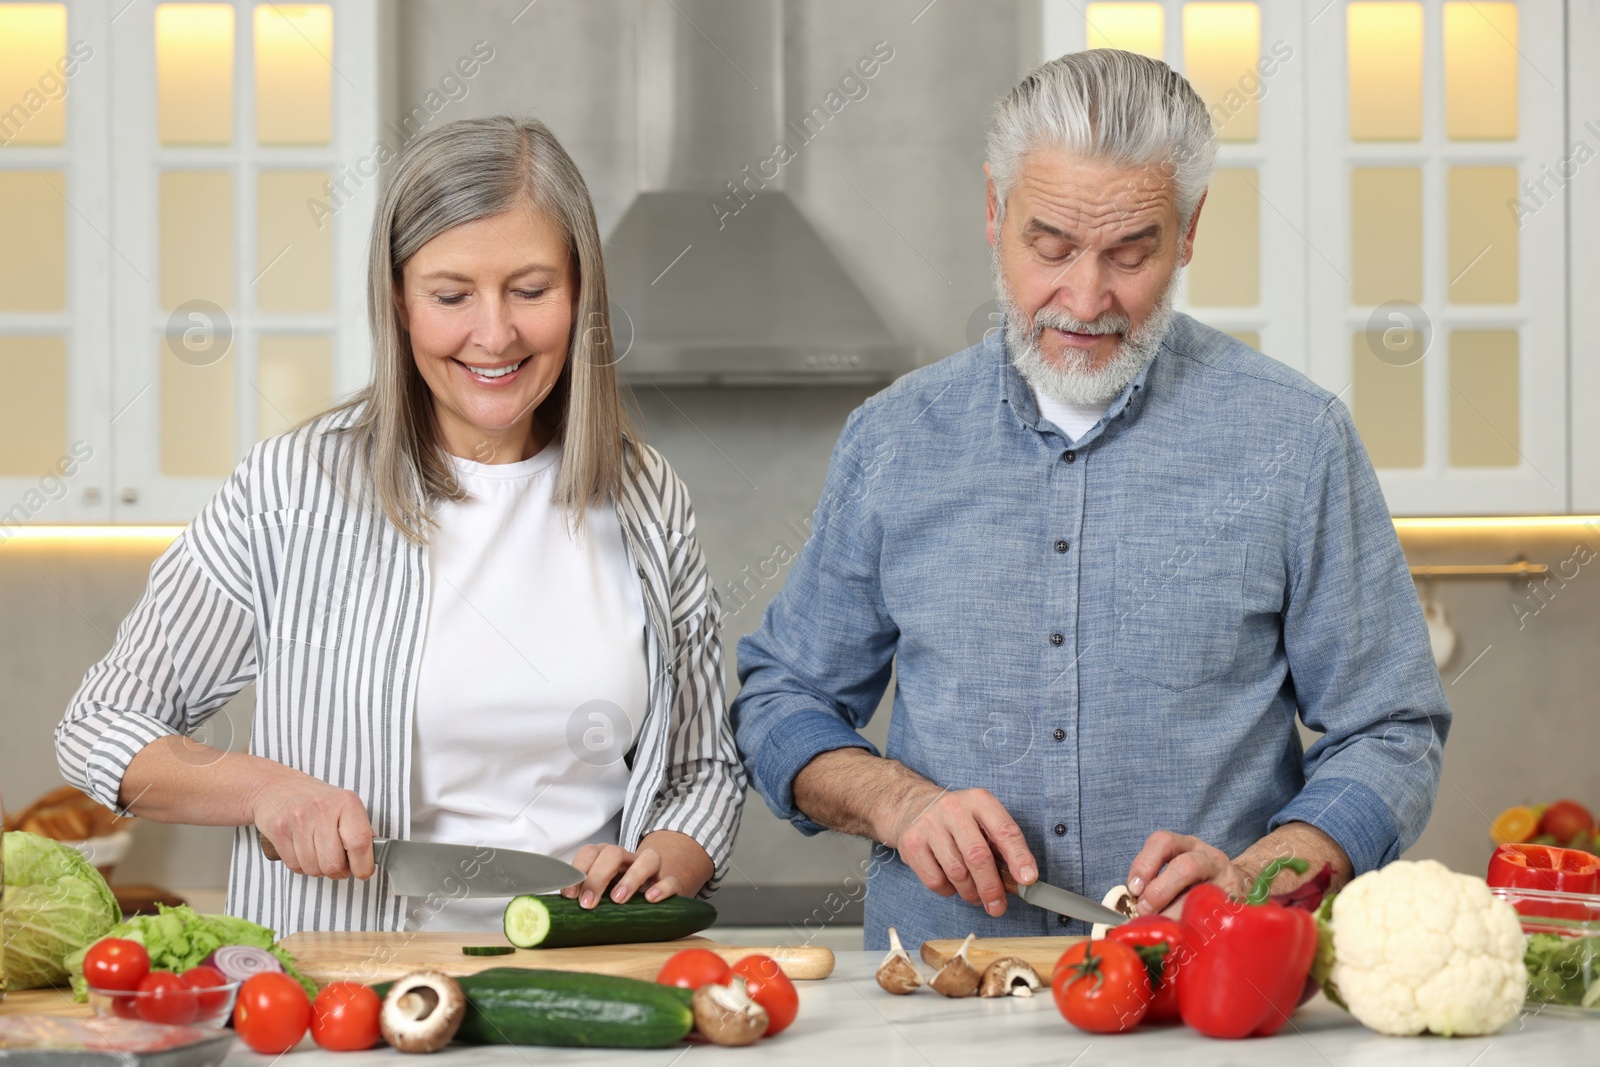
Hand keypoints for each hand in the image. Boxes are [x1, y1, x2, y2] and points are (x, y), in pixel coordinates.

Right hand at [248, 767, 374, 879]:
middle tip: (337, 861)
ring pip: (314, 869)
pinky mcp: (279, 831)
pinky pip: (295, 866)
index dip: (363, 865)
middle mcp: (322, 810)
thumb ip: (360, 829)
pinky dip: (302, 865)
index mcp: (346, 803)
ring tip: (318, 852)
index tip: (363, 871)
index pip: (360, 843)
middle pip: (334, 864)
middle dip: (338, 871)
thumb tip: (374, 855)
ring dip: (318, 868)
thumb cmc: (315, 799)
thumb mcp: (344, 805)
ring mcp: (299, 821)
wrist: (276, 786)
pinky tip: (303, 850)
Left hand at [560, 831, 713, 908]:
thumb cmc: (617, 895)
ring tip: (617, 899)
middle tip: (588, 904)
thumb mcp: (596, 893)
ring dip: (630, 877)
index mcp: (605, 858)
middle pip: (613, 853)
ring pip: (647, 858)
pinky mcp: (669, 882)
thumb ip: (578, 896)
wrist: (654, 891)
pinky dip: (661, 887)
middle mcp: (628, 859)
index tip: (569, 896)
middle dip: (597, 877)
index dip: (577, 871)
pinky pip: (670, 879)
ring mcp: (651, 870)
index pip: (589, 853)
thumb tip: (547, 911)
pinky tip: (650, 898)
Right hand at [881, 786, 1037, 917]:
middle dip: (991, 887)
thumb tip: (1021, 879)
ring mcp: (929, 825)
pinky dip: (948, 891)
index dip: (1019, 857)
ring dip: (970, 893)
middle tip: (998, 906)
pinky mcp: (911, 844)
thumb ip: (1000, 845)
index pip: (1004, 830)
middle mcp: (953, 809)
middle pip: (977, 856)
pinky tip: (951, 883)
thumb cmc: (957, 820)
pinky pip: (935, 881)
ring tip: (976, 896)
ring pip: (957, 873)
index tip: (1028, 879)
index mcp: (979, 801)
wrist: (912, 806)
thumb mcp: (982, 820)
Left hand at [1125, 831, 1249, 916]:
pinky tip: (1187, 935)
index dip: (1144, 864)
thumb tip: (1131, 911)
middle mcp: (1209, 857)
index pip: (1162, 842)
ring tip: (1165, 926)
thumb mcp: (1175, 872)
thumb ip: (1154, 884)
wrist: (1239, 886)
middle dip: (1160, 891)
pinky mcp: (1239, 902)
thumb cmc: (1196, 882)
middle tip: (1146, 911)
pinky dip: (1198, 926)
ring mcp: (1228, 879)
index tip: (1133, 889)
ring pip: (1203, 892)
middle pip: (1184, 866)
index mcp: (1187, 845)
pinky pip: (1217, 914)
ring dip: (1178, 912)